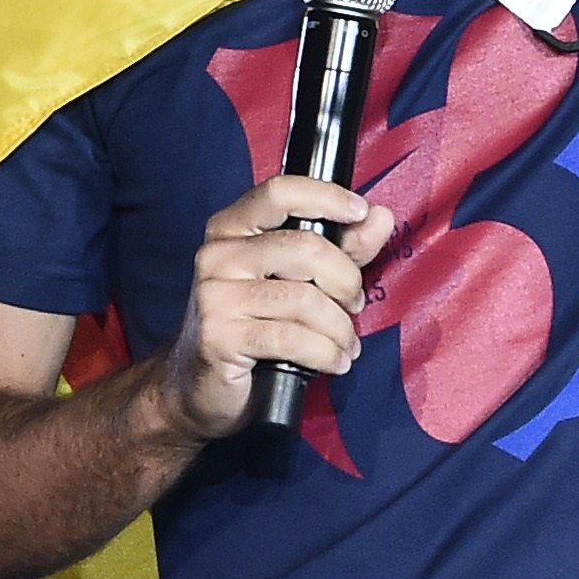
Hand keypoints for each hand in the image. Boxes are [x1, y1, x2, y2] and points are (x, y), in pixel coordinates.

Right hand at [160, 175, 395, 440]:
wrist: (198, 385)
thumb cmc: (251, 326)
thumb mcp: (294, 280)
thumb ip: (339, 249)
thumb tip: (380, 217)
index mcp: (231, 229)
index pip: (279, 192)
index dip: (325, 197)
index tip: (360, 211)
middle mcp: (217, 255)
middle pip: (304, 248)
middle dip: (345, 280)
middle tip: (354, 305)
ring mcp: (215, 296)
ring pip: (305, 299)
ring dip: (340, 328)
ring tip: (346, 344)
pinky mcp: (220, 337)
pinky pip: (293, 339)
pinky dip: (326, 353)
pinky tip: (334, 362)